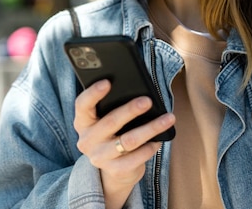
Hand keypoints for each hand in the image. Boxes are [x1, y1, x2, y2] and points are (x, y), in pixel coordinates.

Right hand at [73, 80, 175, 208]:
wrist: (115, 169)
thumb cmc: (115, 134)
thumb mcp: (107, 120)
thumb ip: (114, 106)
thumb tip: (139, 91)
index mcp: (83, 122)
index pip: (82, 105)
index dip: (93, 93)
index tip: (108, 82)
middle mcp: (88, 140)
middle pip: (110, 122)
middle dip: (130, 110)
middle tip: (148, 101)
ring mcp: (100, 157)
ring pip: (129, 140)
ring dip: (151, 128)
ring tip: (168, 118)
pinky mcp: (115, 170)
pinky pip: (137, 157)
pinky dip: (150, 147)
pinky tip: (160, 139)